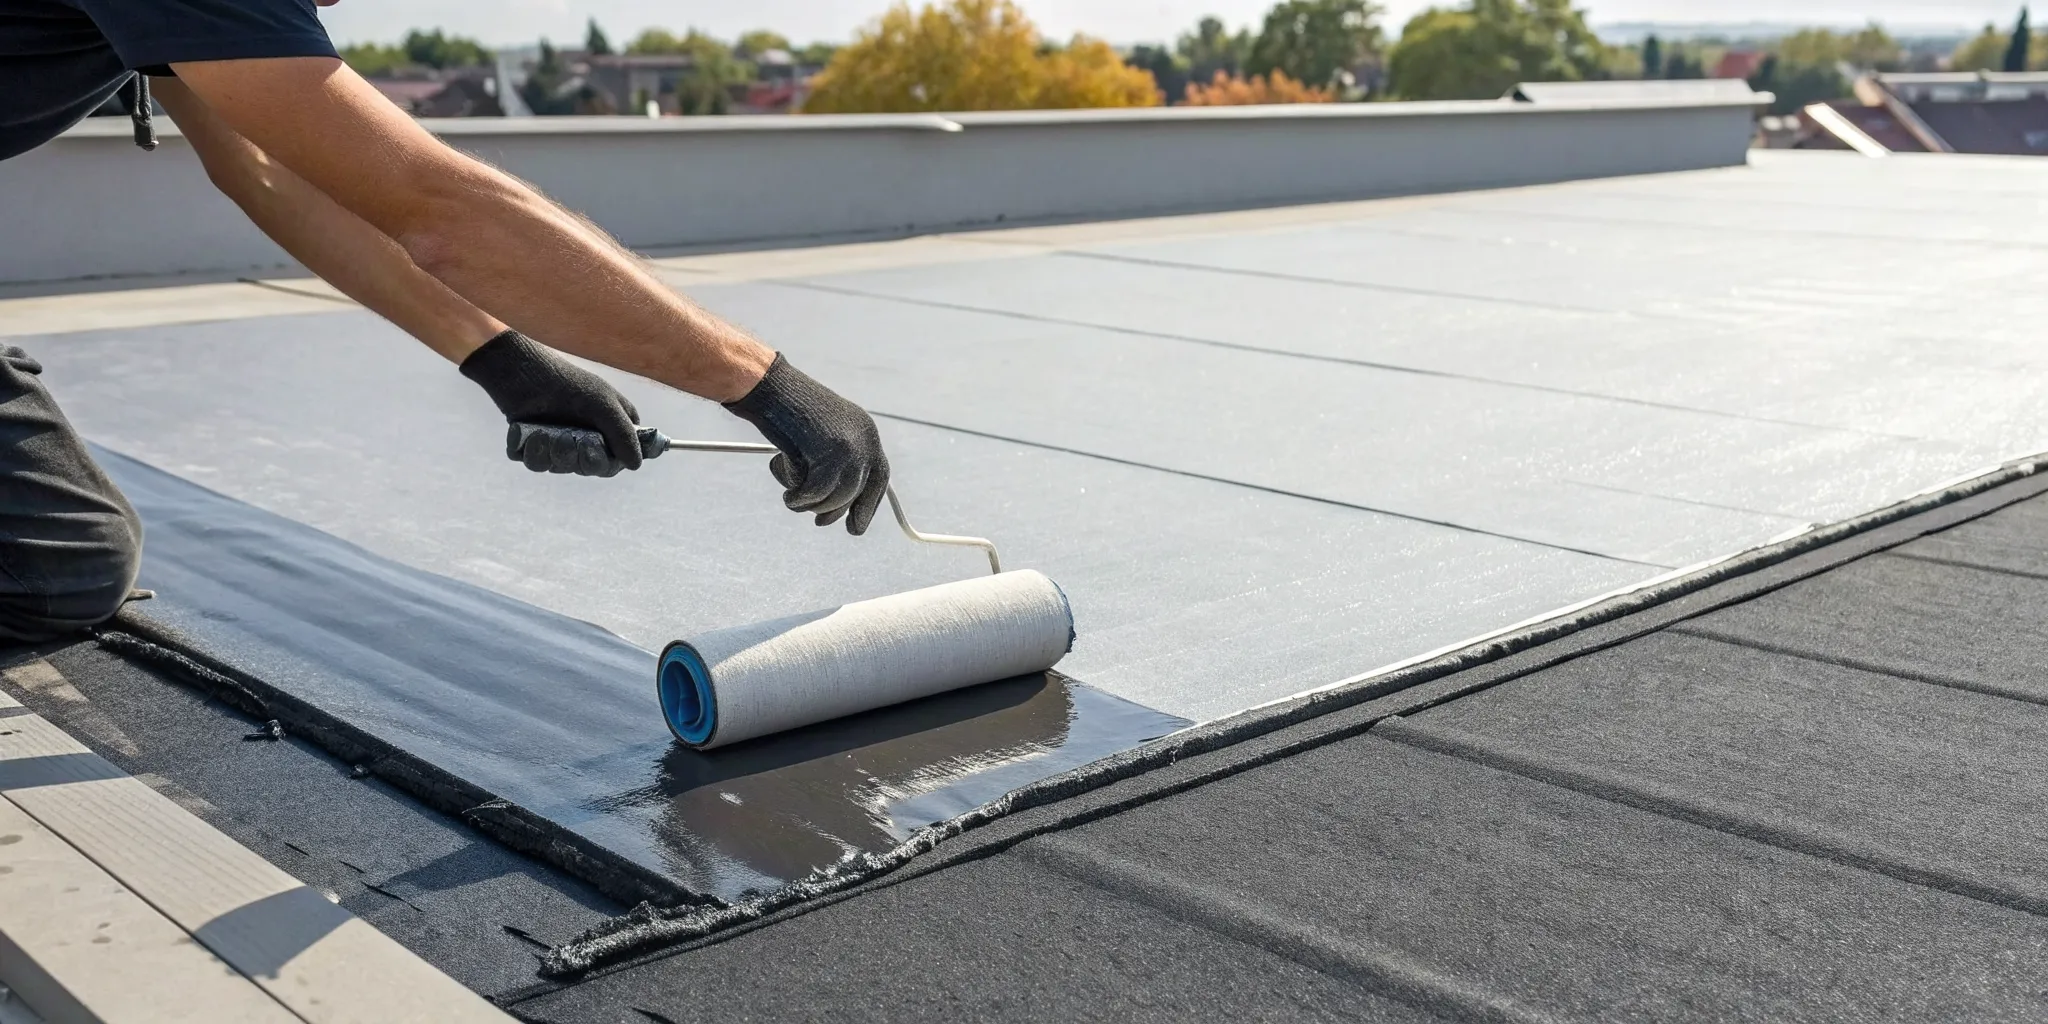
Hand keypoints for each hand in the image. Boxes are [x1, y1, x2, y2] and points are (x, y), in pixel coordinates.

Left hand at [460, 330, 643, 476]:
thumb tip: (636, 465)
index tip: (600, 450)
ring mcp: (559, 443)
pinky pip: (537, 464)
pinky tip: (532, 435)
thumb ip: (624, 435)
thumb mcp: (604, 405)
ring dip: (554, 453)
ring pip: (562, 468)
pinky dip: (534, 452)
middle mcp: (585, 439)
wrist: (523, 371)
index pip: (616, 461)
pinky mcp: (535, 446)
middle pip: (590, 468)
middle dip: (580, 457)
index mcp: (607, 428)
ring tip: (547, 432)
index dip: (609, 462)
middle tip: (572, 438)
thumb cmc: (568, 383)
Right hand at [724, 354, 890, 534]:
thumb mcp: (816, 442)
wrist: (767, 386)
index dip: (868, 505)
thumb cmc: (783, 412)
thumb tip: (836, 510)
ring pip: (838, 496)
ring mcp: (851, 444)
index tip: (855, 528)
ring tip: (791, 495)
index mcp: (866, 431)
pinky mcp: (831, 451)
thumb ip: (832, 468)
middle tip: (819, 522)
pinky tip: (788, 495)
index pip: (879, 476)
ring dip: (812, 503)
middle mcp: (866, 437)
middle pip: (860, 490)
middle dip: (839, 511)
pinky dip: (799, 498)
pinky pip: (817, 492)